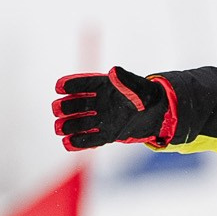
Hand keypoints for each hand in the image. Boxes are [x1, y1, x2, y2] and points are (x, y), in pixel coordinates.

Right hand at [52, 67, 176, 149]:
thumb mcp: (140, 87)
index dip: (69, 84)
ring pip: (79, 122)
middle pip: (75, 104)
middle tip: (58, 110)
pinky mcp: (106, 134)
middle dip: (64, 107)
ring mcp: (100, 119)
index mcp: (103, 86)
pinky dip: (79, 142)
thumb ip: (127, 81)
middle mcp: (98, 102)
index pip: (82, 83)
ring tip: (60, 128)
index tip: (59, 87)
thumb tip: (114, 71)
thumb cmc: (148, 96)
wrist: (158, 114)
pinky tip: (68, 144)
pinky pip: (90, 139)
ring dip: (68, 125)